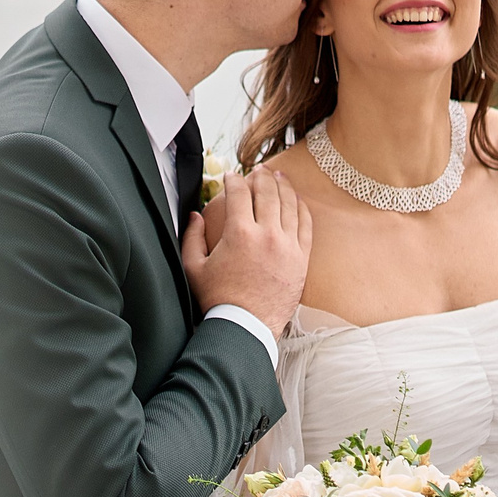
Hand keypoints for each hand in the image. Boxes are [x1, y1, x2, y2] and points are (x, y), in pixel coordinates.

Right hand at [183, 169, 310, 334]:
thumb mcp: (194, 267)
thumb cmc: (218, 299)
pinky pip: (305, 225)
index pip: (239, 193)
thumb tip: (195, 215)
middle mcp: (267, 234)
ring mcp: (287, 245)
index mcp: (239, 233)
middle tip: (258, 170)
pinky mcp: (301, 258)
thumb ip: (192, 237)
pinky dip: (301, 208)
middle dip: (262, 176)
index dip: (233, 179)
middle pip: (267, 192)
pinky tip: (297, 200)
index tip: (230, 176)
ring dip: (283, 186)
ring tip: (279, 176)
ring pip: (289, 204)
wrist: (247, 326)